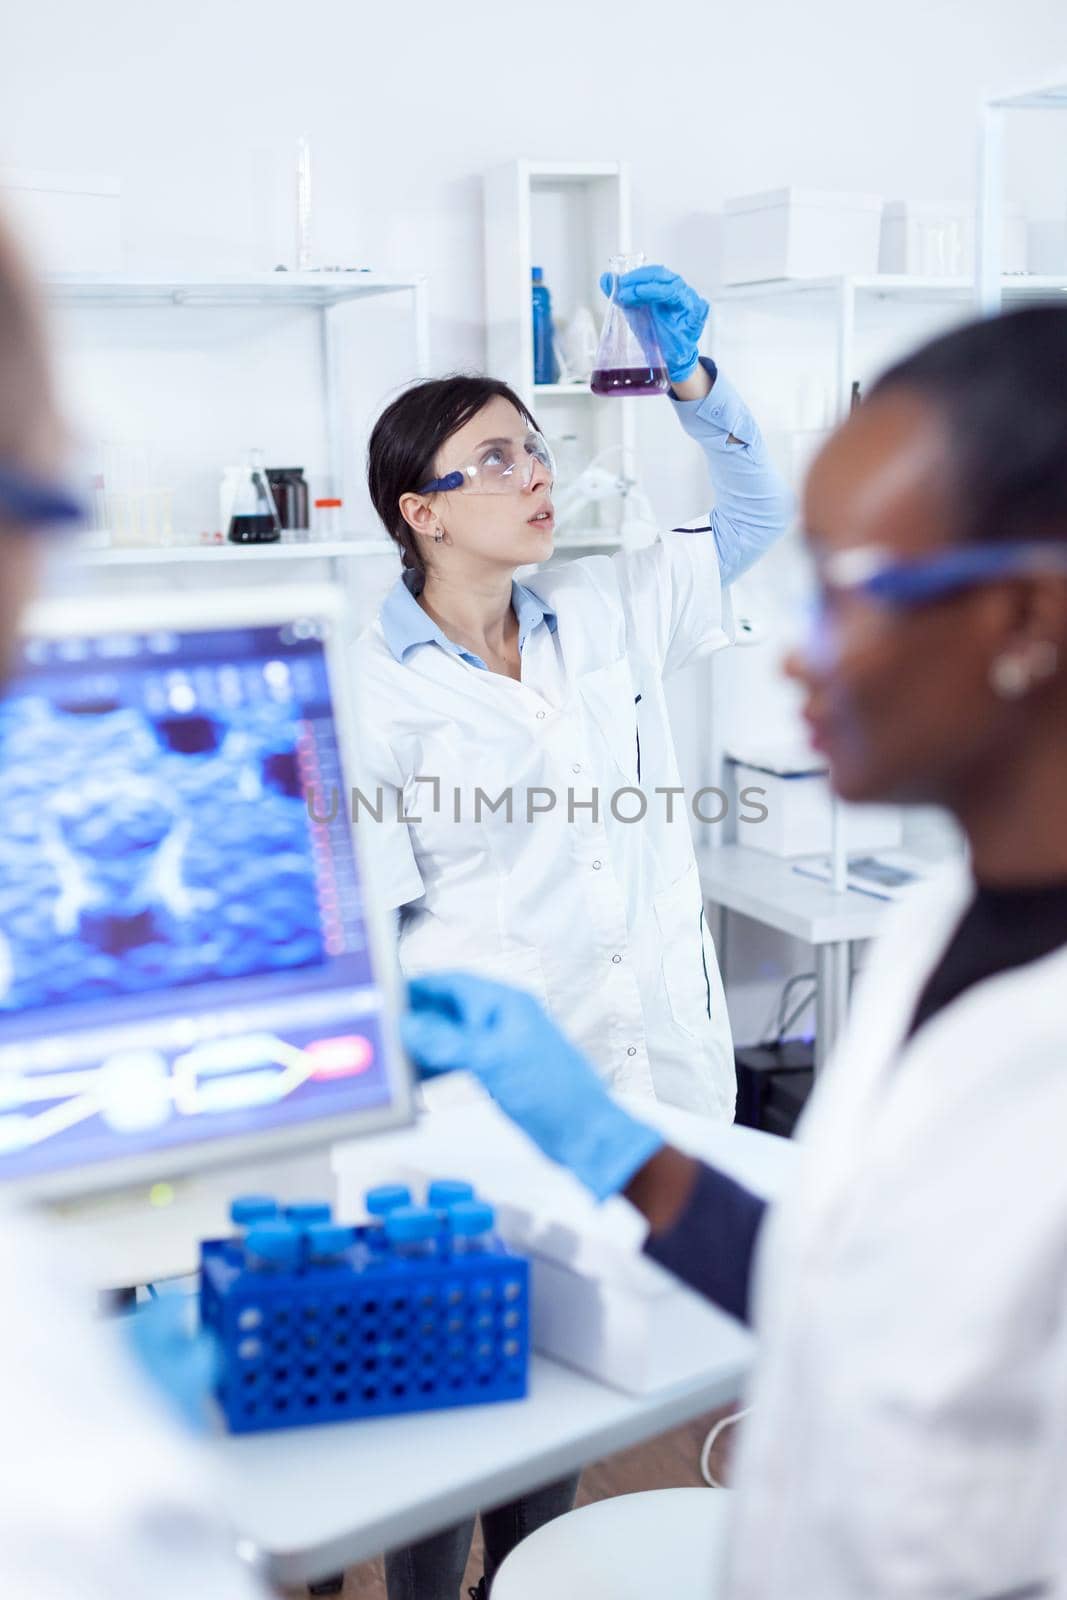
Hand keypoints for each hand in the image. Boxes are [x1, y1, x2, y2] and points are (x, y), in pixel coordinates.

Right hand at [403, 972, 663, 1201]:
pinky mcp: (498, 1070)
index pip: (452, 982)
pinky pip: (459, 1059)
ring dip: (424, 1043)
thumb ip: (446, 1041)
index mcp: (504, 1003)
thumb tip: (408, 1025)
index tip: (386, 992)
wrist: (583, 1132)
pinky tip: (418, 1076)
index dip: (418, 985)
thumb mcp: (492, 1061)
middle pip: (448, 1007)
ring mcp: (499, 1045)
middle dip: (415, 1015)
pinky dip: (437, 1064)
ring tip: (392, 1054)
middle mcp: (501, 1019)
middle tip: (380, 1026)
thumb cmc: (553, 1091)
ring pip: (451, 1035)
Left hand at [600, 264, 708, 384]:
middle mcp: (680, 291)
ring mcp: (690, 302)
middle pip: (663, 276)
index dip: (637, 275)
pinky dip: (678, 306)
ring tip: (632, 296)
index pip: (654, 273)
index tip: (620, 282)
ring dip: (650, 290)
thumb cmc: (655, 333)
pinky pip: (691, 307)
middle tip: (623, 288)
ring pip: (673, 289)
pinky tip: (660, 310)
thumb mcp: (634, 313)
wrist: (668, 359)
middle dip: (641, 280)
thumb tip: (605, 279)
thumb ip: (621, 296)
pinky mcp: (697, 318)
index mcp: (666, 286)